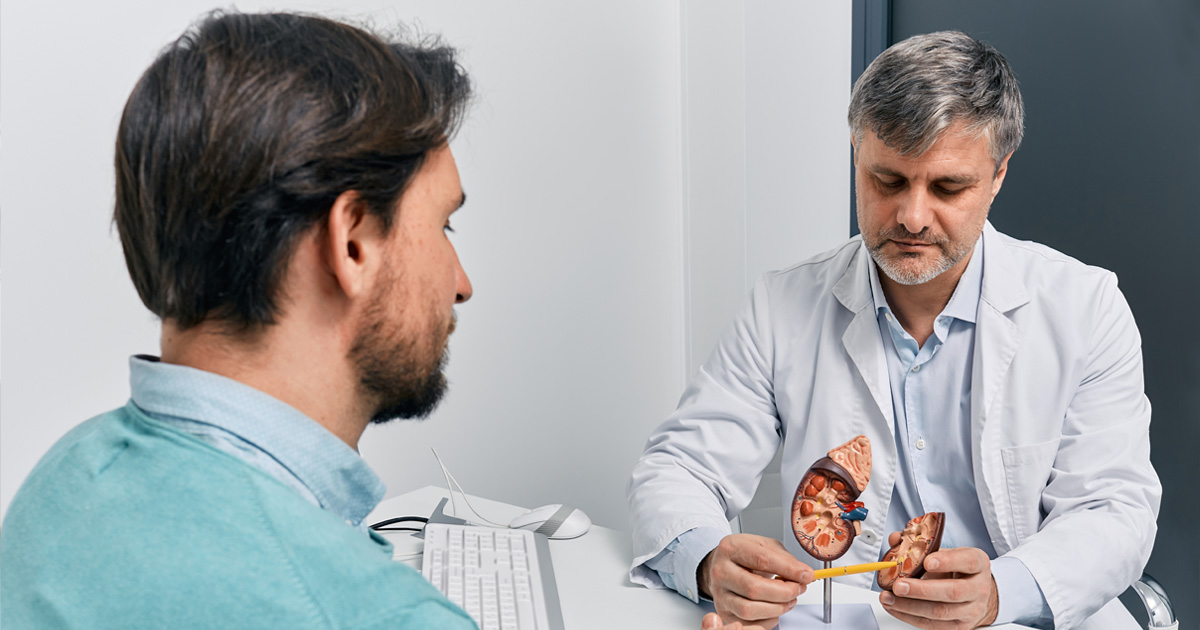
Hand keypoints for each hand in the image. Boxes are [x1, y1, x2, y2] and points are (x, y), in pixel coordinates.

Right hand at [698, 534, 813, 629]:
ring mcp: (719, 594)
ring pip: (749, 610)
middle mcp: (720, 571)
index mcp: (730, 548)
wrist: (723, 567)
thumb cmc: (745, 556)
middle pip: (754, 588)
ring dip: (777, 608)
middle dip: (784, 592)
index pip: (762, 560)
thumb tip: (804, 574)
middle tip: (798, 589)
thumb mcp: (764, 546)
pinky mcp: (723, 611)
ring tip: (789, 600)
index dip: (788, 570)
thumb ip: (784, 559)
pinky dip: (768, 620)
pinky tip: (774, 608)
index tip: (806, 575)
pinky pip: (748, 624)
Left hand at [879, 533, 998, 629]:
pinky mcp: (959, 627)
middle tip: (899, 585)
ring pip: (941, 612)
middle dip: (922, 590)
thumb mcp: (945, 552)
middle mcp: (979, 588)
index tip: (927, 562)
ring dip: (910, 606)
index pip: (968, 562)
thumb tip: (895, 539)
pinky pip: (932, 625)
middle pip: (953, 592)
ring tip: (889, 597)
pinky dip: (909, 617)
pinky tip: (895, 607)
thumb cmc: (957, 570)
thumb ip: (920, 545)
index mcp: (977, 563)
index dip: (948, 561)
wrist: (974, 593)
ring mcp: (971, 610)